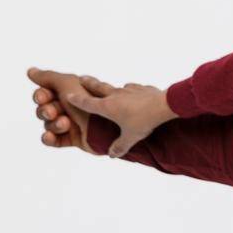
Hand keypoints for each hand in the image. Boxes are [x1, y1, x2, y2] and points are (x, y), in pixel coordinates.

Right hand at [27, 68, 173, 156]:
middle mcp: (115, 95)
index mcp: (107, 107)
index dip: (76, 100)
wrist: (165, 104)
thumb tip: (112, 154)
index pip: (87, 103)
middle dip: (88, 83)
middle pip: (97, 87)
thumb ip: (120, 146)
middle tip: (80, 78)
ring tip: (109, 89)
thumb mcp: (131, 137)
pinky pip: (133, 89)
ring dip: (110, 88)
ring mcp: (128, 90)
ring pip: (115, 87)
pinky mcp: (141, 88)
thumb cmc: (145, 120)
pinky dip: (130, 91)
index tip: (67, 95)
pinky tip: (133, 94)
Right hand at [27, 68, 98, 152]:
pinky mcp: (77, 139)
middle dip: (46, 110)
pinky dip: (50, 138)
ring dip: (53, 124)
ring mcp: (75, 123)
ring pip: (49, 124)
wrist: (113, 127)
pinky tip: (49, 136)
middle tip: (52, 113)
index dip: (41, 95)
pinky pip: (55, 140)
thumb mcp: (70, 85)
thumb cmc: (94, 101)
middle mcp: (73, 106)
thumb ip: (49, 78)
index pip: (47, 92)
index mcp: (73, 91)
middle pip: (45, 109)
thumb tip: (30, 71)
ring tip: (65, 124)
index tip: (42, 97)